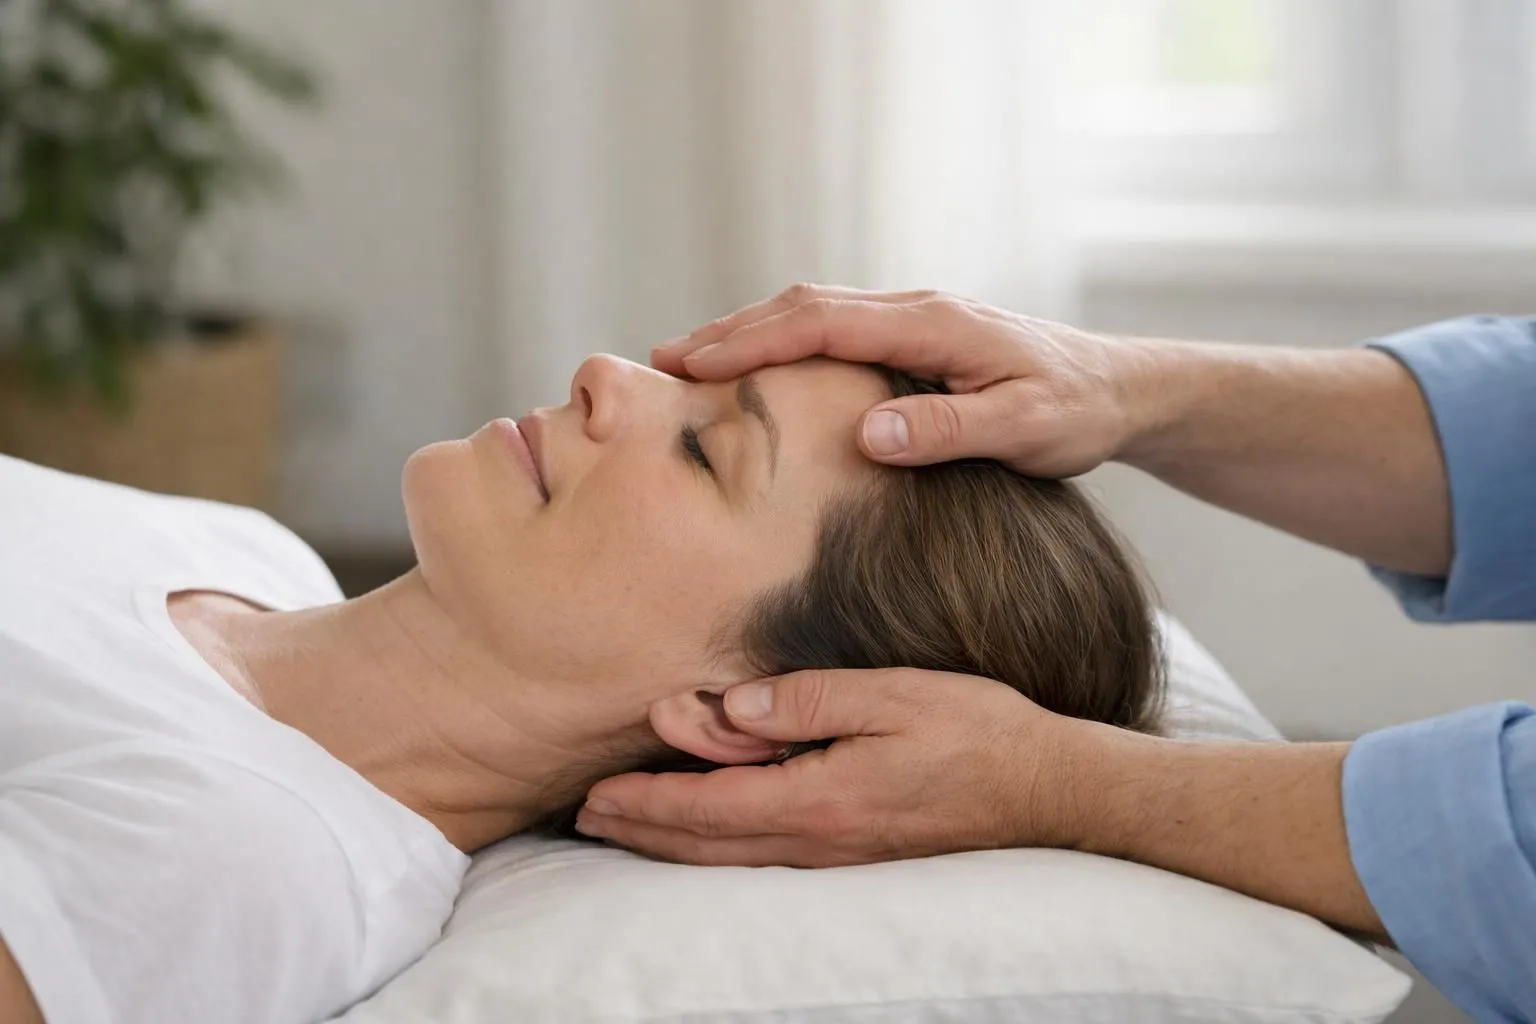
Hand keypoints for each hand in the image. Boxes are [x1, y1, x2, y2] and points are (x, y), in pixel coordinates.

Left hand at [578, 668, 1094, 866]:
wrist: (1044, 790)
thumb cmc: (973, 731)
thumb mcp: (890, 695)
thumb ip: (805, 700)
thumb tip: (730, 710)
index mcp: (817, 798)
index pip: (707, 806)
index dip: (645, 802)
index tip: (595, 796)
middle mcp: (818, 839)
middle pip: (707, 844)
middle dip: (642, 830)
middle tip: (587, 819)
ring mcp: (837, 854)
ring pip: (730, 859)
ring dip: (671, 845)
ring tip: (627, 830)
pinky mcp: (855, 853)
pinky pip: (765, 858)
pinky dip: (716, 850)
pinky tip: (707, 838)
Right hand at [652, 284, 1161, 477]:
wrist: (1120, 389)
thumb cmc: (1075, 412)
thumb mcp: (1023, 431)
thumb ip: (947, 433)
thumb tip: (868, 434)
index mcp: (932, 325)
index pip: (821, 324)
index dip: (752, 344)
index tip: (693, 365)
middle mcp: (915, 311)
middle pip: (803, 307)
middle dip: (730, 331)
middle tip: (663, 360)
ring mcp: (914, 319)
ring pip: (813, 312)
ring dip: (750, 332)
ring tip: (691, 360)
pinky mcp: (916, 337)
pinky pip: (834, 330)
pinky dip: (784, 339)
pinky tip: (760, 365)